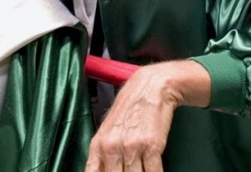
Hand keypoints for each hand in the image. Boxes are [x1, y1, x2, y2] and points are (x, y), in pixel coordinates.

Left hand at [85, 60, 210, 171]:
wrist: (150, 87)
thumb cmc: (130, 109)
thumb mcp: (108, 130)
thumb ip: (103, 155)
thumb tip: (101, 171)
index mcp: (98, 145)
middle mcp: (112, 147)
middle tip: (130, 171)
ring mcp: (131, 147)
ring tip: (142, 170)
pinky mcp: (152, 146)